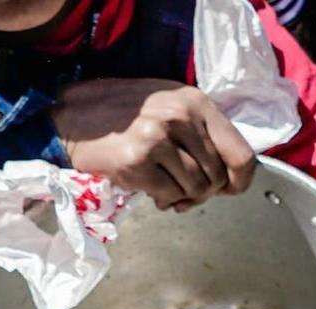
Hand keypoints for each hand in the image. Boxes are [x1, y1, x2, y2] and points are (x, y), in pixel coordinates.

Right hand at [51, 78, 255, 210]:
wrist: (74, 116)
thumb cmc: (126, 114)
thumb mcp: (172, 107)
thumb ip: (204, 134)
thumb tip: (232, 177)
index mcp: (196, 102)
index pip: (241, 153)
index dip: (239, 181)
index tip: (227, 189)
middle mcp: (180, 117)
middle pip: (217, 177)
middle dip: (205, 192)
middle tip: (186, 192)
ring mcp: (157, 138)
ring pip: (196, 189)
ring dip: (184, 197)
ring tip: (167, 188)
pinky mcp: (136, 161)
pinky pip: (170, 196)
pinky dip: (165, 199)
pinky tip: (152, 190)